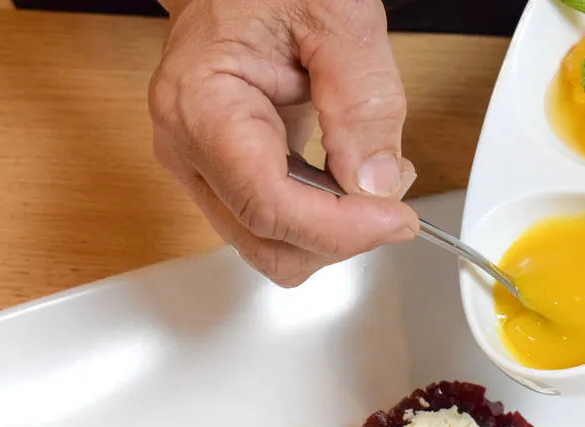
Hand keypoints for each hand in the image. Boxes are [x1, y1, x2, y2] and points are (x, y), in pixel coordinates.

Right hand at [149, 0, 418, 286]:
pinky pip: (275, 224)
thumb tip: (375, 183)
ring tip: (372, 176)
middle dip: (340, 235)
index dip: (339, 228)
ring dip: (333, 230)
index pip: (267, 206)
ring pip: (271, 246)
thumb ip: (363, 100)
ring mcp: (202, 167)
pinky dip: (321, 217)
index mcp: (200, 106)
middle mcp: (188, 148)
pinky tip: (348, 177)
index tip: (396, 219)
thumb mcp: (338, 15)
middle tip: (393, 196)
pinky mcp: (224, 175)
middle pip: (266, 244)